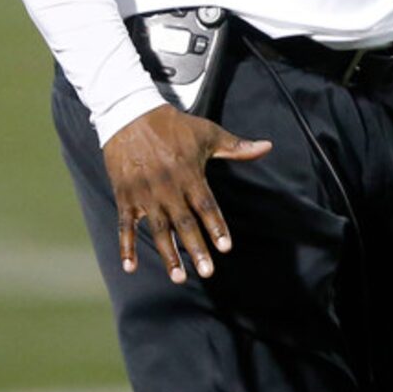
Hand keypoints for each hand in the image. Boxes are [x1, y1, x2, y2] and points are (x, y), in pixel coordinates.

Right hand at [101, 104, 271, 283]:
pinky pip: (125, 225)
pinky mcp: (125, 196)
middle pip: (184, 223)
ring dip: (168, 254)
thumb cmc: (172, 125)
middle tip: (207, 272)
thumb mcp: (207, 133)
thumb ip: (236, 146)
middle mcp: (168, 188)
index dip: (216, 226)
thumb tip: (267, 146)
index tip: (225, 247)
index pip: (206, 206)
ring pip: (158, 229)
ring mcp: (145, 194)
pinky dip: (126, 246)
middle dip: (196, 249)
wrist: (129, 114)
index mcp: (189, 175)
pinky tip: (130, 267)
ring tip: (178, 277)